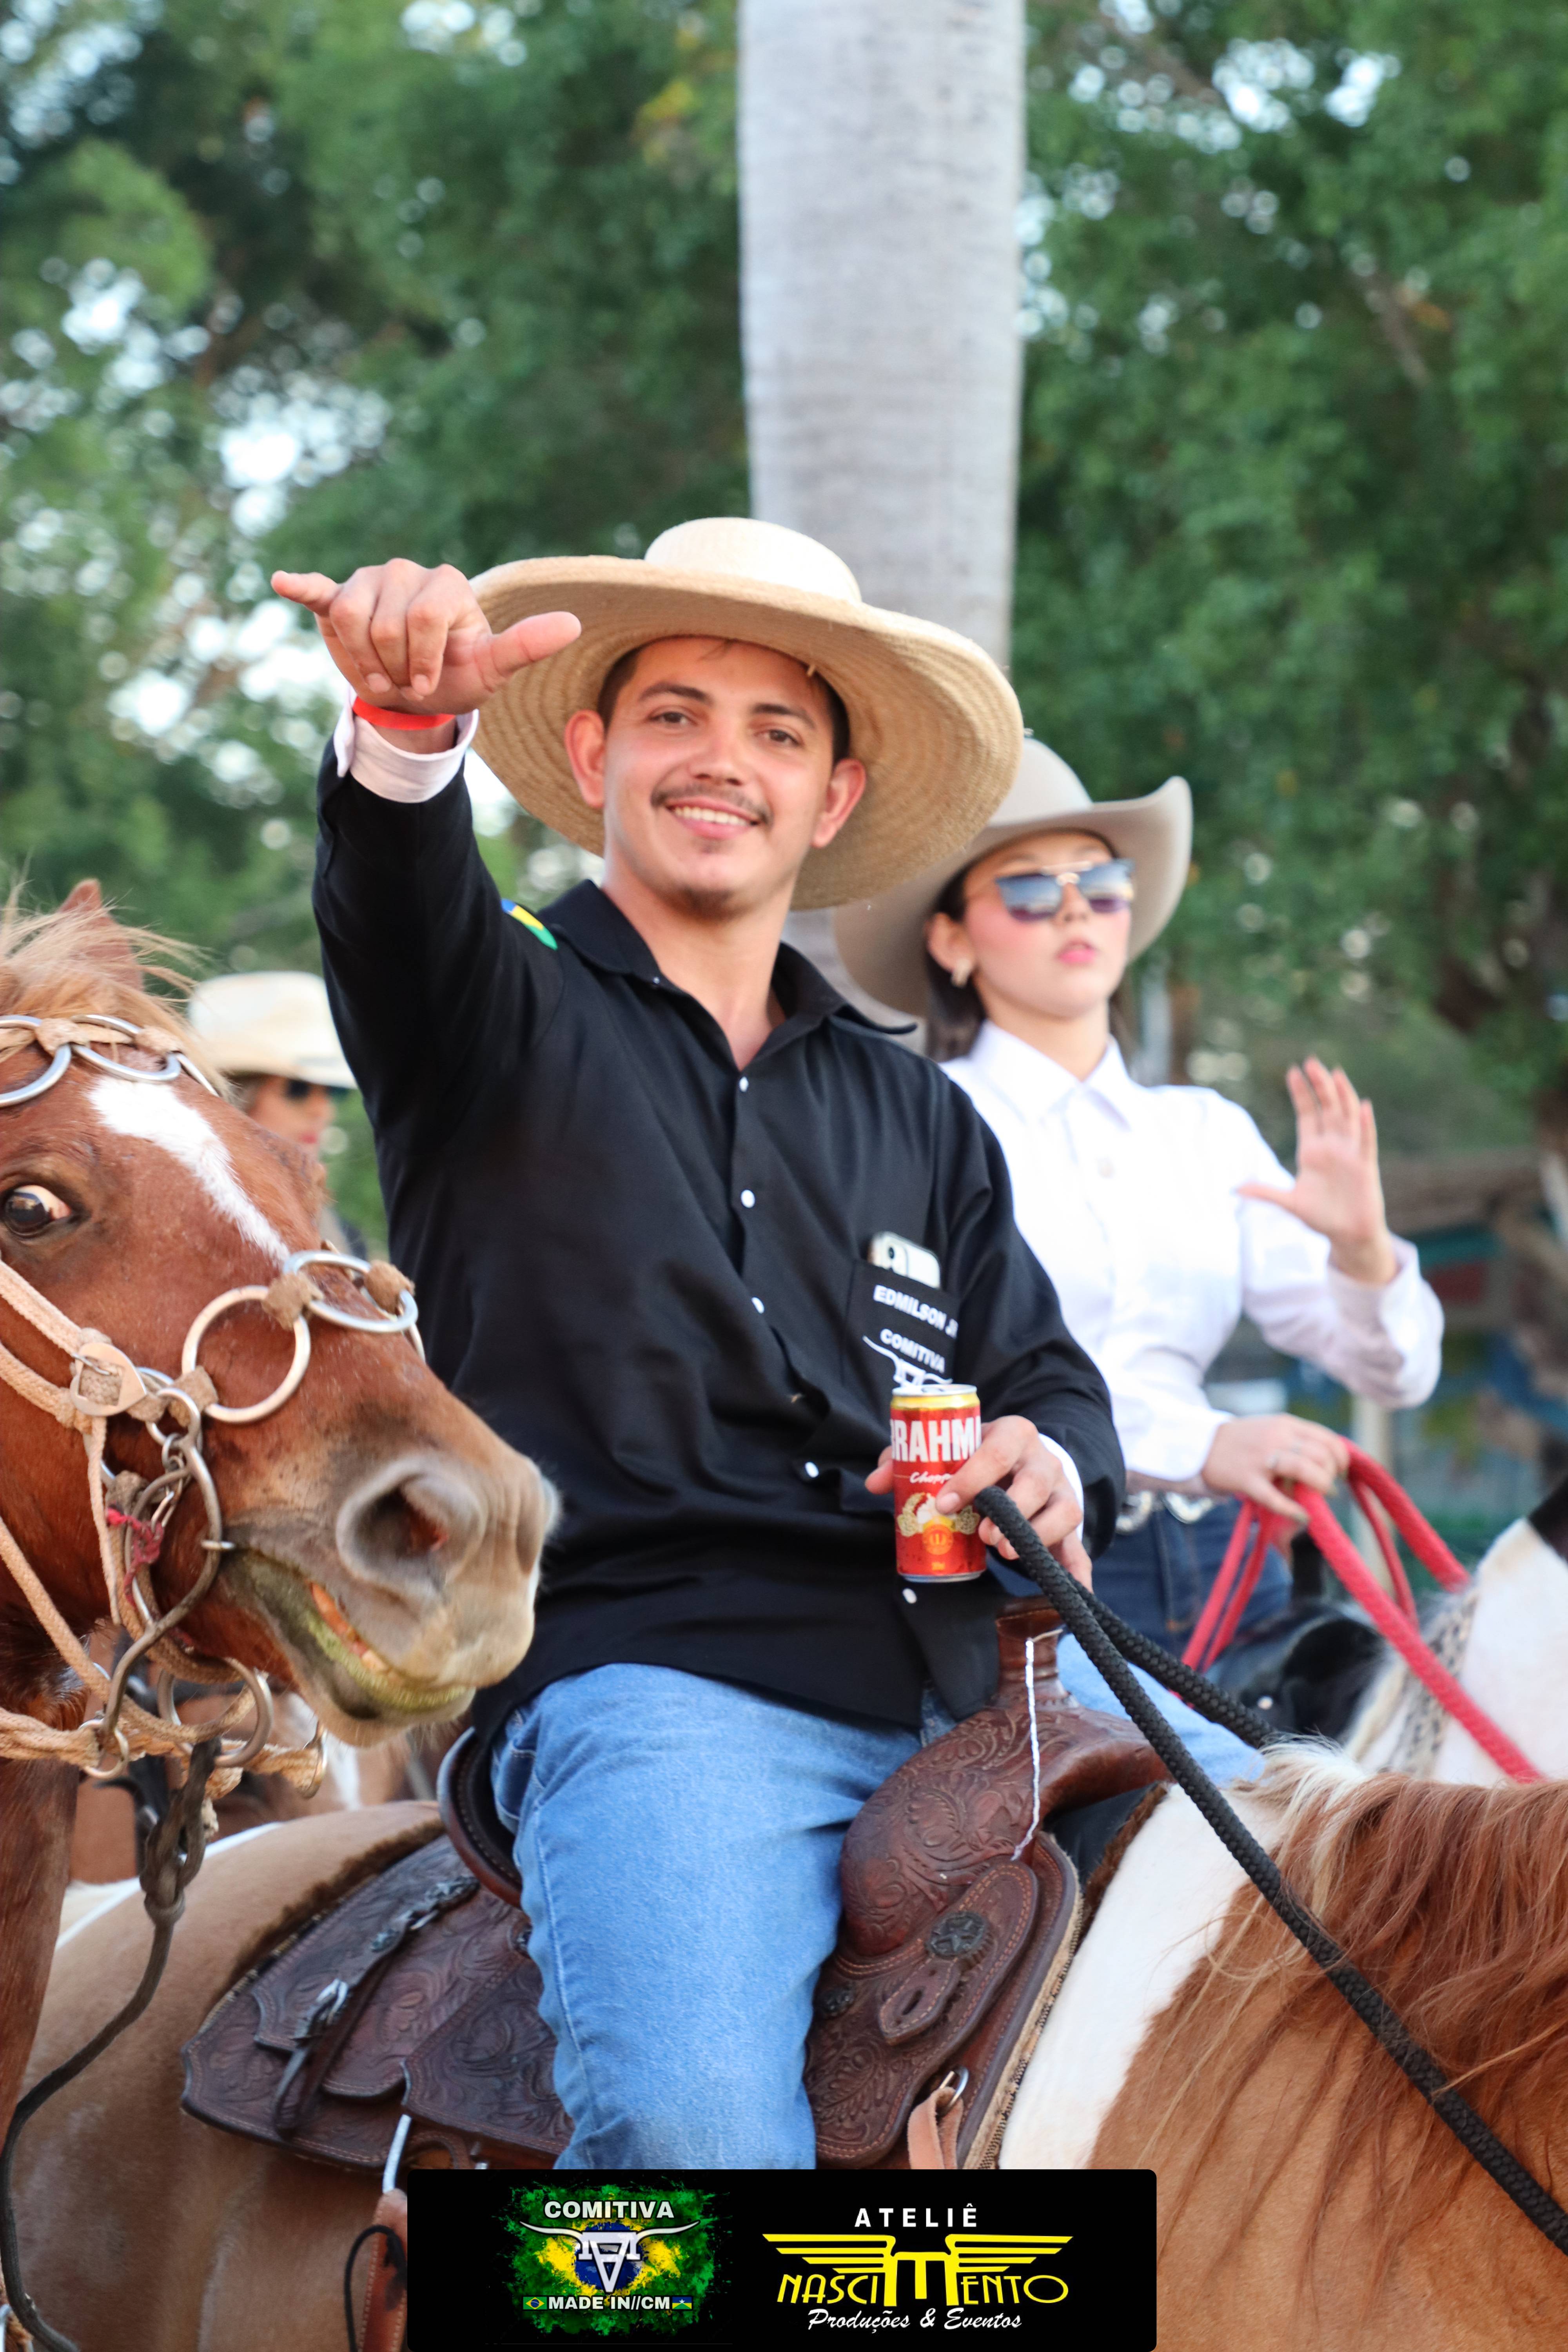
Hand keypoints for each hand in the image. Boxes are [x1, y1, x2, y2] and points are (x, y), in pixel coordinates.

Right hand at [271, 560, 579, 716]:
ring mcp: (370, 580)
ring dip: (364, 660)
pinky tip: (283, 582)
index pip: (423, 620)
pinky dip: (301, 586)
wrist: (418, 691)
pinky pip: (320, 590)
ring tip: (380, 670)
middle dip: (394, 666)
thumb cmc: (458, 675)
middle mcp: (407, 572)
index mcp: (446, 584)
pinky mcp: (337, 596)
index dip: (421, 661)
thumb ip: (525, 645)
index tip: (427, 682)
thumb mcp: (492, 668)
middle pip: (386, 625)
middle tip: (404, 678)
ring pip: (352, 619)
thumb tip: (573, 625)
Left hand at [866, 1414, 1091, 1585]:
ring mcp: (1061, 1491)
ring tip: (1005, 1555)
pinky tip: (1076, 1590)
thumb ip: (908, 1459)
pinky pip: (1080, 1548)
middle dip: (1011, 1509)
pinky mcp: (1068, 1524)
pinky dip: (1079, 1571)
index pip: (997, 1449)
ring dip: (1039, 1535)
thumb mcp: (950, 1447)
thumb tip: (875, 1482)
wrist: (1024, 1457)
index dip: (972, 1476)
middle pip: (1036, 1481)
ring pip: (1065, 1511)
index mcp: (1013, 1434)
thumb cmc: (978, 1454)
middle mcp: (1043, 1461)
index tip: (944, 1503)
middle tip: (983, 1536)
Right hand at [1200, 1412, 1348, 1520]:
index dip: (1341, 1459)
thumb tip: (1330, 1463)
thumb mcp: (1272, 1429)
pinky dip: (1294, 1510)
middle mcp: (1277, 1437)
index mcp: (1286, 1424)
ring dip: (1320, 1487)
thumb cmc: (1243, 1441)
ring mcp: (1262, 1458)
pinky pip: (1276, 1498)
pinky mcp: (1247, 1479)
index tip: (1340, 1472)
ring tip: (1317, 1497)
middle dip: (1331, 1476)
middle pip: (1322, 1457)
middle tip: (1325, 1487)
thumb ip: (1298, 1441)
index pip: (1329, 1440)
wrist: (1201, 1445)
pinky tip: (1302, 1516)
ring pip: (1306, 1471)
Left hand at [1235, 1056, 1397, 1284]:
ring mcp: (1349, 1153)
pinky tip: (1364, 1107)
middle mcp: (1332, 1146)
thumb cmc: (1321, 1216)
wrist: (1347, 1234)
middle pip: (1326, 1108)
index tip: (1292, 1071)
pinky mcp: (1365, 1165)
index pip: (1307, 1114)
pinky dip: (1365, 1124)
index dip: (1301, 1093)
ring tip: (1335, 1073)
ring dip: (1342, 1096)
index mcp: (1311, 1150)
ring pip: (1347, 1117)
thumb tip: (1235, 1188)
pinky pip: (1366, 1141)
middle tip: (1311, 1062)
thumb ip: (1266, 1193)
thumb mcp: (1289, 1203)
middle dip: (1319, 1086)